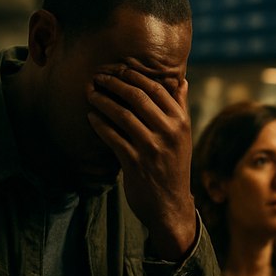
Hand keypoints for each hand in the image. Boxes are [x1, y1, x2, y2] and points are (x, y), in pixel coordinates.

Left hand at [87, 67, 195, 259]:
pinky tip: (91, 118)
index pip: (156, 89)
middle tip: (99, 78)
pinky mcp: (134, 162)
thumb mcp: (184, 137)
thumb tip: (181, 81)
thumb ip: (180, 108)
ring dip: (103, 101)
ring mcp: (152, 147)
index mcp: (181, 122)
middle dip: (115, 84)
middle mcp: (169, 132)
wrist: (170, 205)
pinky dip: (100, 125)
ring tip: (91, 94)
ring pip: (122, 115)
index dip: (134, 77)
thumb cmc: (174, 166)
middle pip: (138, 98)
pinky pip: (112, 137)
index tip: (118, 70)